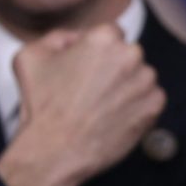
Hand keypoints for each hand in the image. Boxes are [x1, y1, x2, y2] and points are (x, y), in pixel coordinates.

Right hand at [0, 25, 165, 185]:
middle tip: (92, 91)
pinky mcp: (154, 106)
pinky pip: (151, 99)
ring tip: (101, 107)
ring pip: (140, 76)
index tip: (86, 70)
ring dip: (127, 86)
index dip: (97, 52)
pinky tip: (114, 117)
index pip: (111, 34)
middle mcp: (130, 54)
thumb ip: (57, 37)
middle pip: (127, 55)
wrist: (54, 151)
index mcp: (104, 38)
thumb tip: (77, 38)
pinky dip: (137, 106)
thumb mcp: (30, 56)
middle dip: (113, 68)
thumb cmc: (40, 105)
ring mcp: (145, 81)